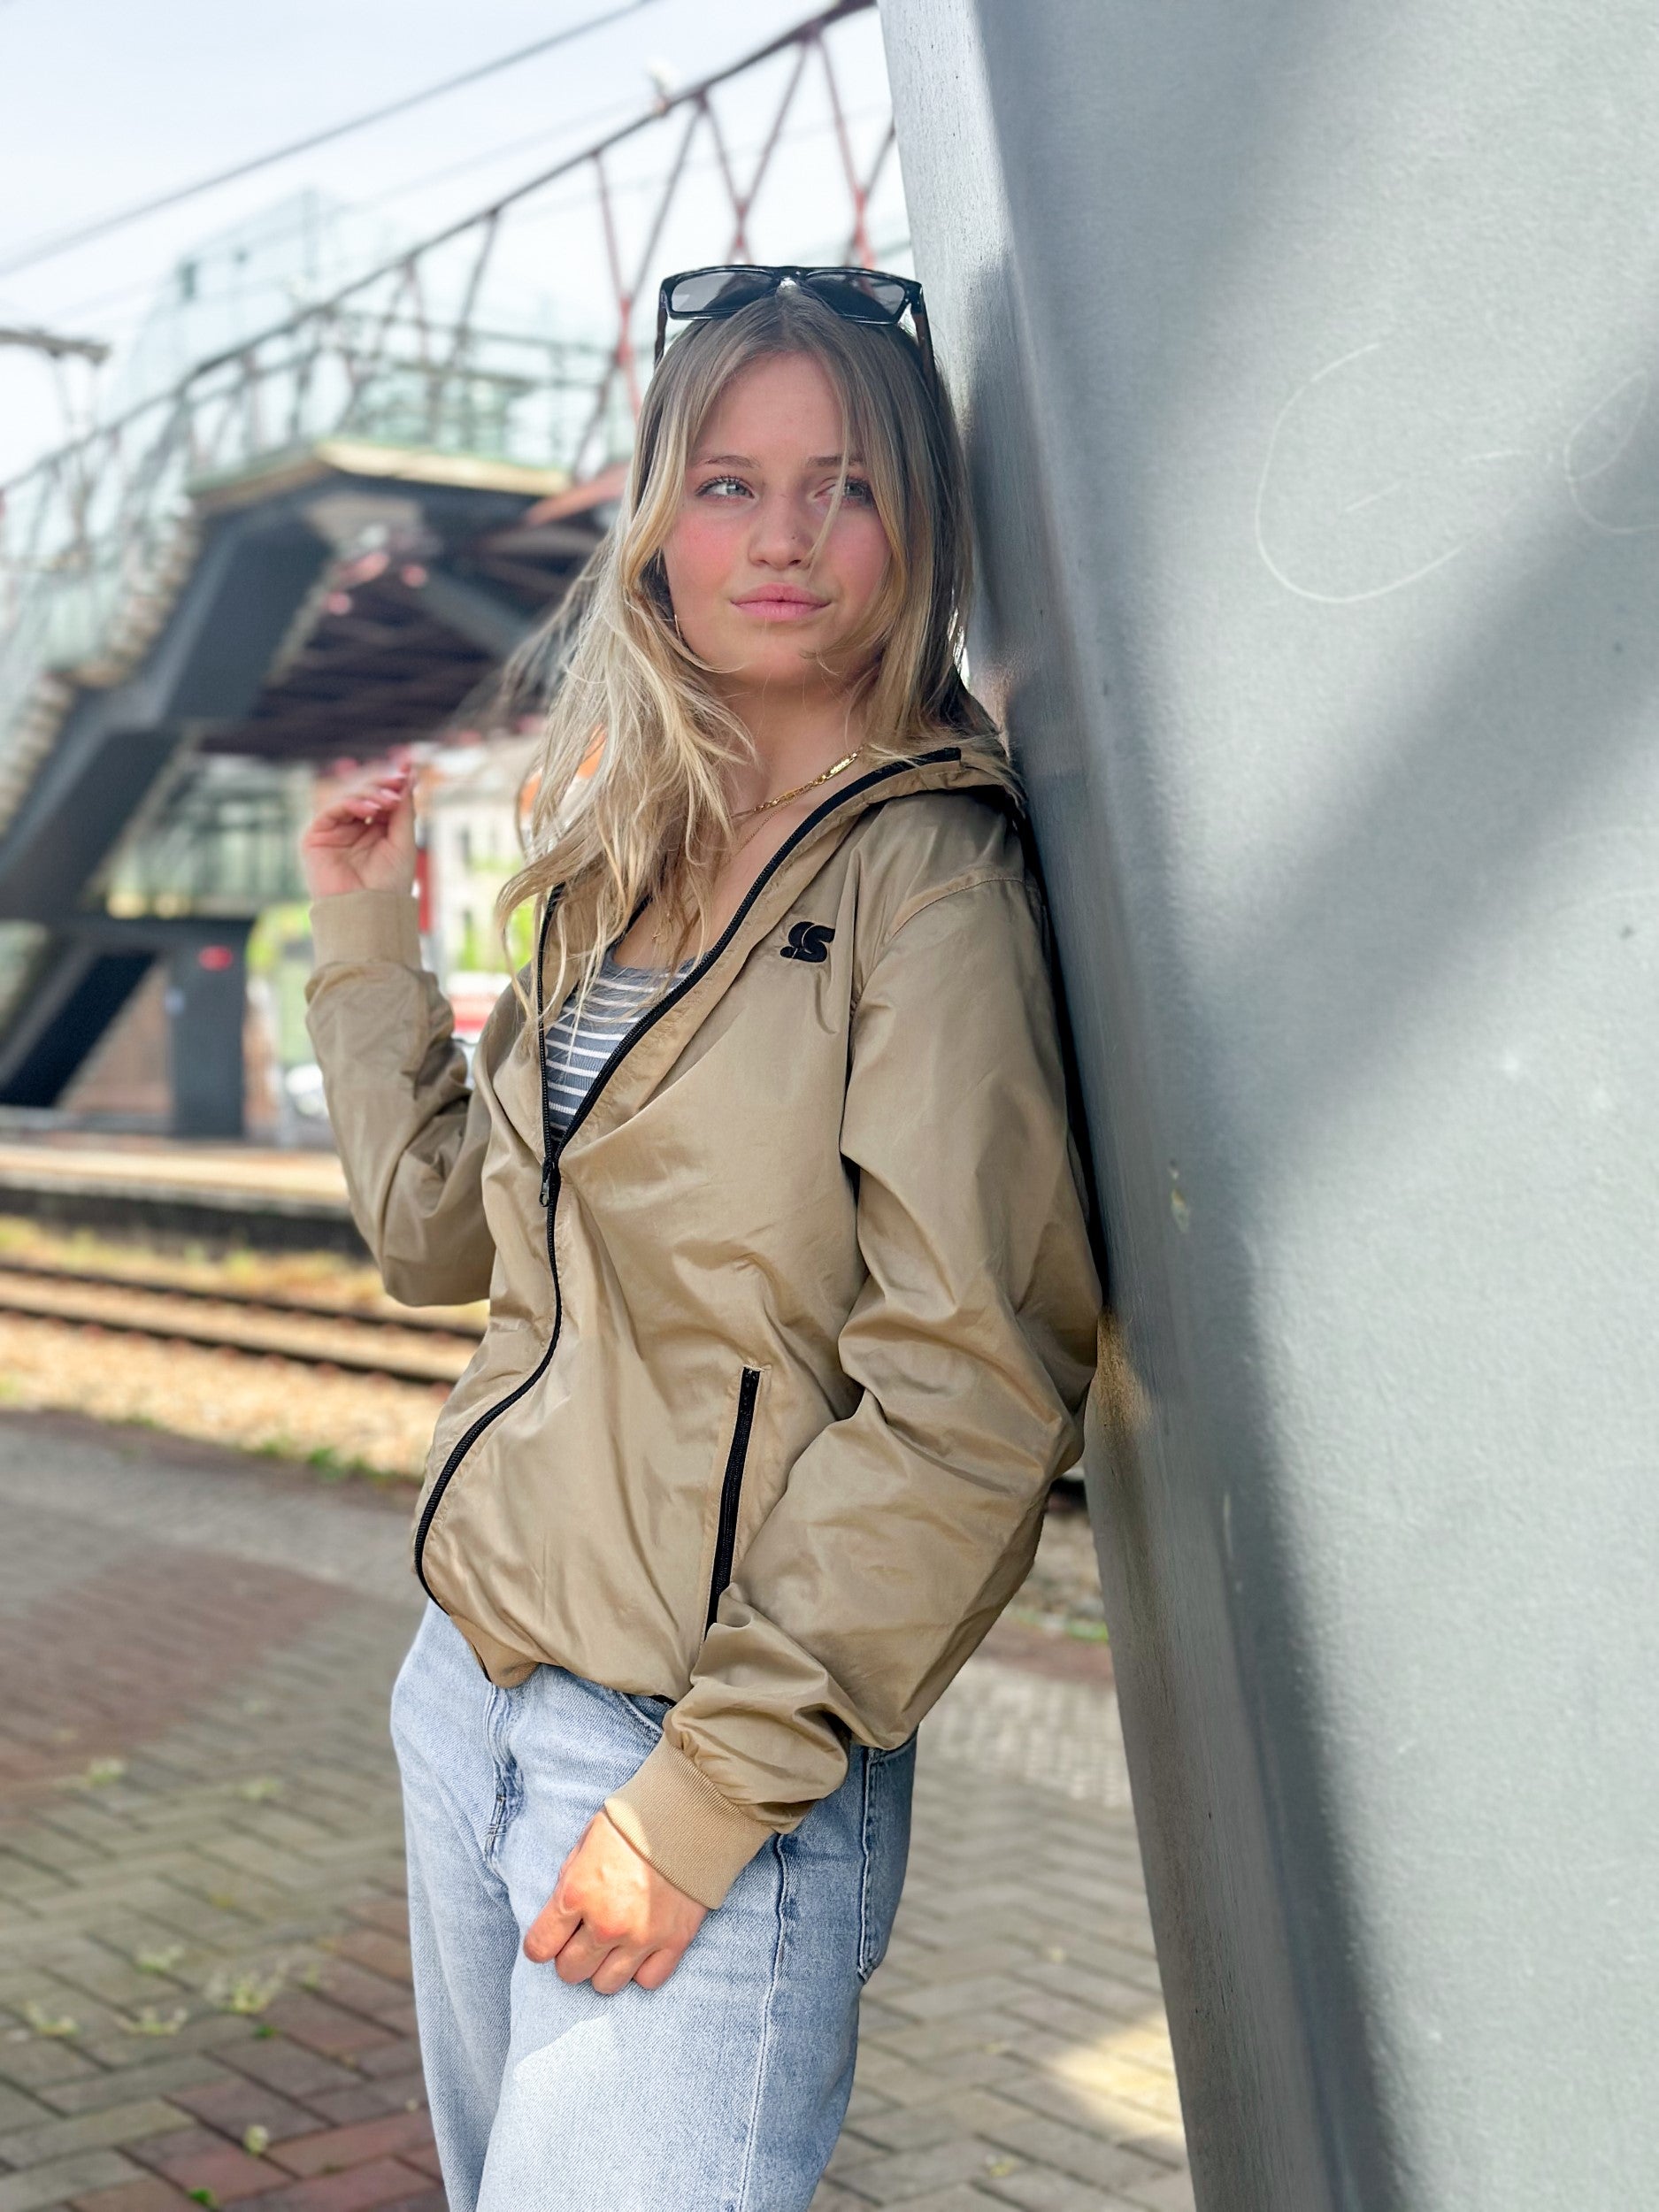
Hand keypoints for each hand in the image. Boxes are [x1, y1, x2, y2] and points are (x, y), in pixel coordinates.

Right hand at [299, 750, 416, 898]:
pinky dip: (351, 803)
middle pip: (365, 793)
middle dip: (382, 784)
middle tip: (398, 781)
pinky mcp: (316, 836)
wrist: (368, 911)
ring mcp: (334, 831)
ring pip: (349, 797)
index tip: (408, 767)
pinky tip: (369, 808)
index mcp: (374, 830)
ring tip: (388, 801)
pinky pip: (332, 809)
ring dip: (370, 793)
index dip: (393, 782)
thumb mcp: (403, 841)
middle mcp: (353, 828)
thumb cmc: (389, 883)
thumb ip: (403, 810)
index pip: (381, 798)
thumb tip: (408, 776)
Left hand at [524, 1810, 706, 1994]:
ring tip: (613, 1944)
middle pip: (570, 1971)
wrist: (688, 1813)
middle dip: (571, 1956)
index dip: (541, 1944)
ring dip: (604, 1966)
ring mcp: (641, 1937)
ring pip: (606, 1984)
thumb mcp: (587, 1840)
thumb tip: (563, 1911)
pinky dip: (641, 1968)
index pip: (539, 1947)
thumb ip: (570, 1879)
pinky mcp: (674, 1942)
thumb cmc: (633, 1822)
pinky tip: (641, 1947)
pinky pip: (647, 1981)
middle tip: (584, 1936)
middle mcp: (606, 1924)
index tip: (550, 1938)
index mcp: (577, 1893)